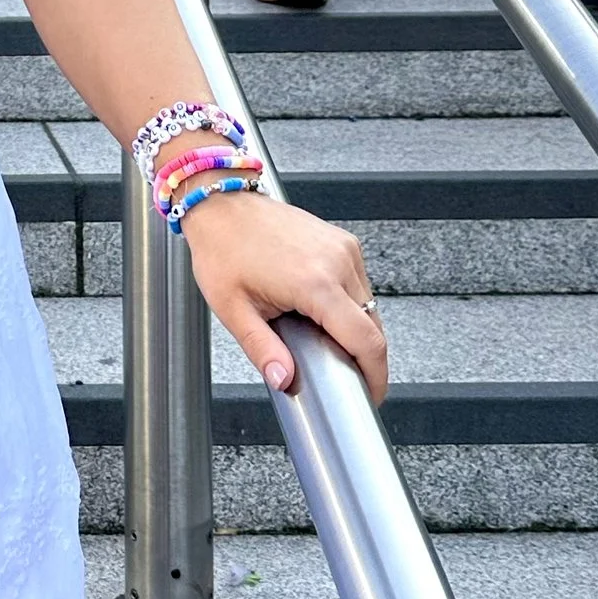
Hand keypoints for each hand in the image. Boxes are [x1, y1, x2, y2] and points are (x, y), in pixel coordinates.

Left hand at [183, 190, 385, 403]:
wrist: (221, 204)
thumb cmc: (223, 249)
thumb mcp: (233, 310)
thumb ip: (262, 350)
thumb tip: (284, 380)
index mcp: (315, 283)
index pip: (366, 340)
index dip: (375, 374)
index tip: (370, 394)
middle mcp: (337, 262)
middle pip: (372, 325)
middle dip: (364, 356)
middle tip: (340, 373)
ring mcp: (343, 248)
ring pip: (369, 305)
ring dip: (356, 329)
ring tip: (324, 340)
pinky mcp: (343, 241)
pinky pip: (359, 284)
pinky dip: (349, 305)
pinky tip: (322, 312)